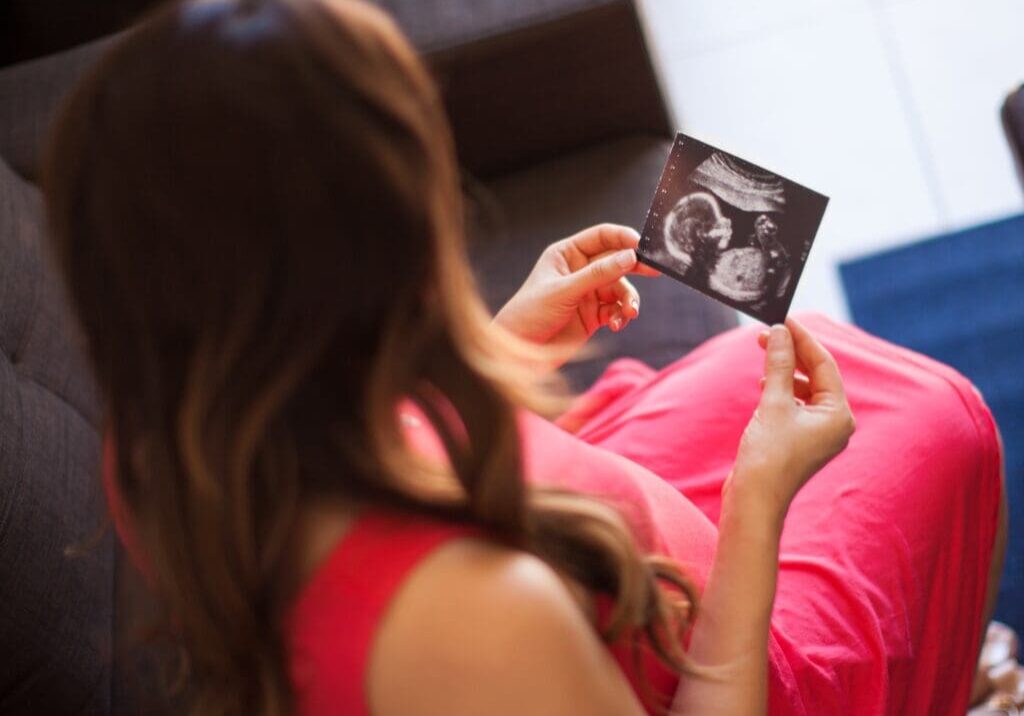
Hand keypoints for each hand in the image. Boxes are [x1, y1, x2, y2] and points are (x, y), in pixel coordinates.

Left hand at [492, 224, 658, 362]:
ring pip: (620, 288)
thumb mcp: (563, 291)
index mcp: (567, 254)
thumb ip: (597, 274)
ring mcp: (588, 293)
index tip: (641, 246)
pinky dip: (621, 316)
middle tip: (655, 271)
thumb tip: (629, 257)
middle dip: (634, 267)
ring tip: (628, 312)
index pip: (601, 237)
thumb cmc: (530, 313)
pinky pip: (616, 310)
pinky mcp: (593, 315)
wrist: (519, 351)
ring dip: (628, 300)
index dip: (623, 238)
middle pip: (616, 261)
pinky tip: (616, 324)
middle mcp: (579, 270)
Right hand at [726, 318, 855, 519]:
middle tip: (767, 334)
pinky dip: (782, 390)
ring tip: (765, 356)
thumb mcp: (773, 402)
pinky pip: (796, 404)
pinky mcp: (801, 440)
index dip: (802, 338)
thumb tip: (780, 333)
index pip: (824, 364)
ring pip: (806, 389)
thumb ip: (779, 364)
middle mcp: (835, 423)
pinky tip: (765, 385)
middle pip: (817, 375)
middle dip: (793, 353)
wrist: (754, 499)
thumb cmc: (768, 456)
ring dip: (786, 370)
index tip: (782, 319)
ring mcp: (819, 433)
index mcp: (839, 414)